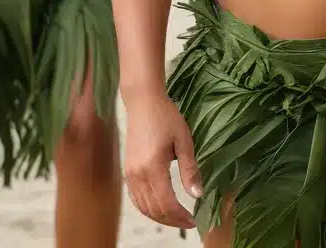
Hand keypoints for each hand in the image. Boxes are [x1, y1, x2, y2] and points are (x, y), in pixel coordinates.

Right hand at [123, 90, 202, 229]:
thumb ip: (190, 169)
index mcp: (153, 167)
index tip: (194, 220)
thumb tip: (198, 195)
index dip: (181, 216)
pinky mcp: (127, 171)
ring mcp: (130, 174)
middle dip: (172, 220)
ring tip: (177, 218)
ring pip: (144, 208)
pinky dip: (148, 209)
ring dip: (160, 217)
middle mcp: (138, 175)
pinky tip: (160, 208)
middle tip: (189, 222)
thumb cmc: (166, 116)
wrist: (144, 103)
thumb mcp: (184, 140)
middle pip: (154, 210)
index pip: (167, 203)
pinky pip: (136, 199)